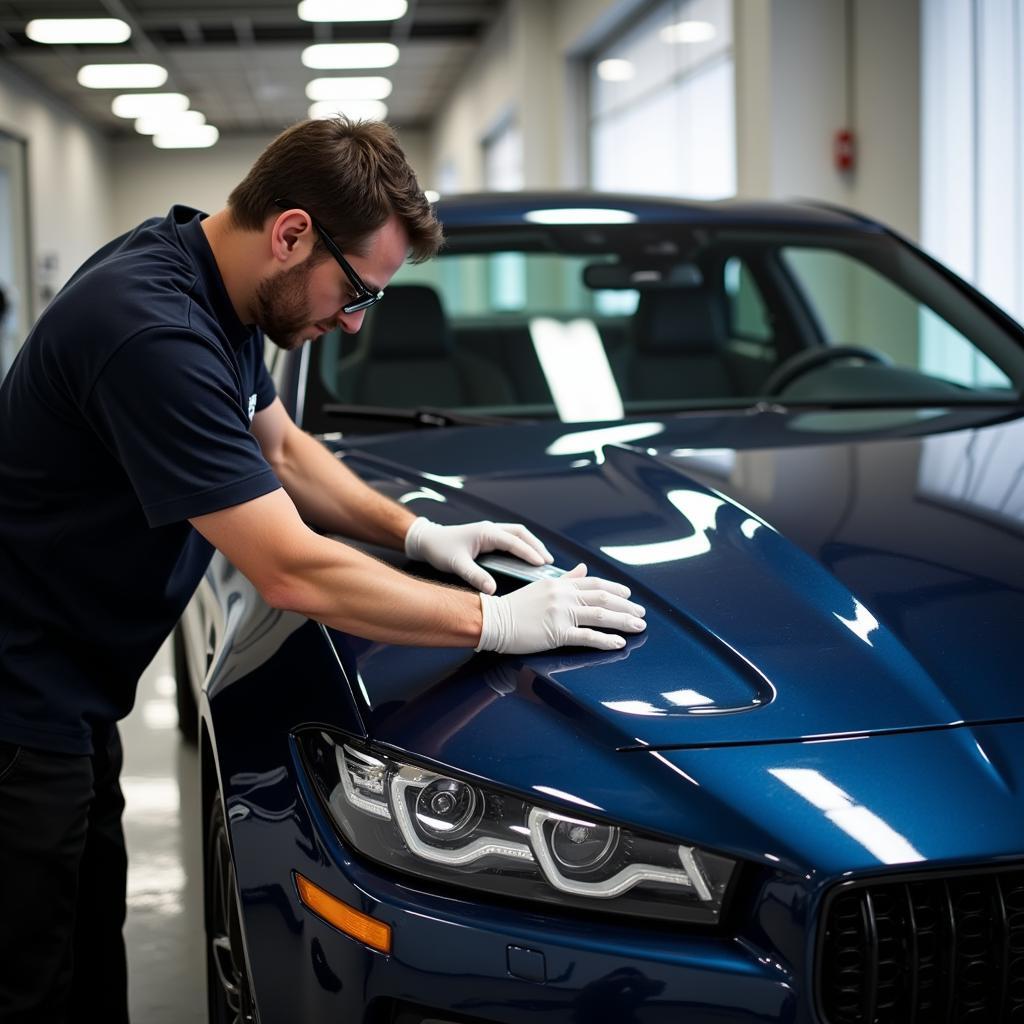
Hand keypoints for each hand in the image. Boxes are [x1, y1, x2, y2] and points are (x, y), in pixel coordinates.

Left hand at [404, 517, 551, 593]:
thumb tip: (492, 590)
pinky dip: (522, 546)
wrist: (426, 540)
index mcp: (486, 532)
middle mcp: (490, 529)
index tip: (542, 564)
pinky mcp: (487, 536)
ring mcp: (489, 531)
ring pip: (517, 534)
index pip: (514, 541)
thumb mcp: (456, 564)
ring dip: (531, 545)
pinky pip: (511, 538)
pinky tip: (526, 558)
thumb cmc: (440, 549)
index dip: (529, 552)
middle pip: (521, 533)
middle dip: (536, 546)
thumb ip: (475, 576)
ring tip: (542, 560)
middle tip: (548, 562)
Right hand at [476, 563, 646, 653]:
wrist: (492, 620)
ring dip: (623, 621)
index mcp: (560, 584)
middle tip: (641, 613)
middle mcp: (563, 595)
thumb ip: (566, 578)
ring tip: (639, 626)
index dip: (616, 589)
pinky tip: (618, 643)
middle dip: (626, 606)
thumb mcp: (541, 586)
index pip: (595, 583)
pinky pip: (586, 636)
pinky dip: (605, 639)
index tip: (630, 595)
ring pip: (600, 615)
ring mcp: (561, 613)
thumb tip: (583, 568)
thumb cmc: (514, 607)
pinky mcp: (556, 632)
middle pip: (603, 598)